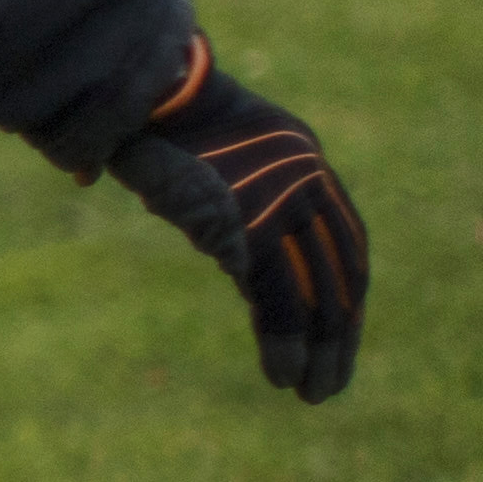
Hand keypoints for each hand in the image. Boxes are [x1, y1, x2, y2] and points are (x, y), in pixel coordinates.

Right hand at [108, 43, 367, 404]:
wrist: (136, 88)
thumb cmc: (147, 114)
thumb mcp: (203, 150)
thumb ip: (220, 188)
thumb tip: (179, 217)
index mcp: (305, 160)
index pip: (345, 241)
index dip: (346, 295)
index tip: (337, 339)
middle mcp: (308, 181)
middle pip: (342, 273)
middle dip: (340, 335)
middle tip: (332, 384)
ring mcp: (281, 203)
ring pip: (317, 293)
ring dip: (319, 351)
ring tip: (312, 393)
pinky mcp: (250, 226)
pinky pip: (279, 297)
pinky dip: (284, 342)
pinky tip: (282, 377)